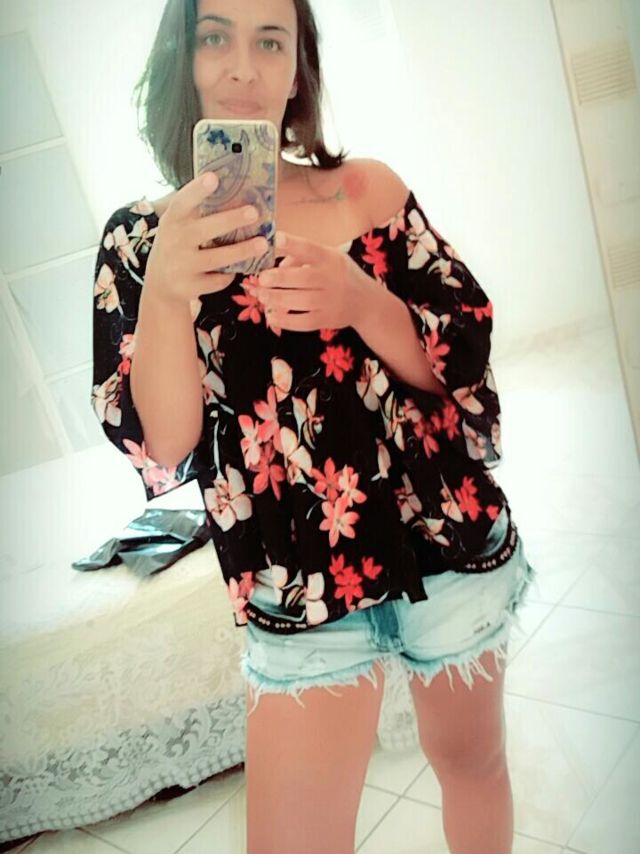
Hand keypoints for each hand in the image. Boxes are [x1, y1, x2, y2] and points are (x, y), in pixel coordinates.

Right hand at [145, 171, 268, 304]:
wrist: (161, 284)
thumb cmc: (178, 244)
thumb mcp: (179, 226)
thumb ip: (198, 212)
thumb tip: (238, 190)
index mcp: (172, 220)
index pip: (183, 202)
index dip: (197, 190)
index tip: (214, 178)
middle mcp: (174, 241)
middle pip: (205, 230)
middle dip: (230, 220)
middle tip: (254, 212)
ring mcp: (182, 266)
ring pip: (217, 258)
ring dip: (242, 251)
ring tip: (263, 243)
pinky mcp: (191, 287)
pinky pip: (218, 280)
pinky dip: (230, 274)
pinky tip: (239, 268)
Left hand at [241, 231, 371, 332]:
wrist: (367, 303)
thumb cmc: (340, 275)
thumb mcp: (328, 258)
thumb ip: (302, 257)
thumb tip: (276, 264)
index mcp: (330, 259)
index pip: (310, 249)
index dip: (292, 244)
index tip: (275, 239)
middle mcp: (332, 278)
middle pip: (304, 278)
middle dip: (280, 278)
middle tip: (262, 279)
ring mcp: (330, 301)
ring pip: (301, 302)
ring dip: (278, 299)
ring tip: (261, 296)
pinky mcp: (327, 320)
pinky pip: (304, 322)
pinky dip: (286, 321)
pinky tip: (272, 316)